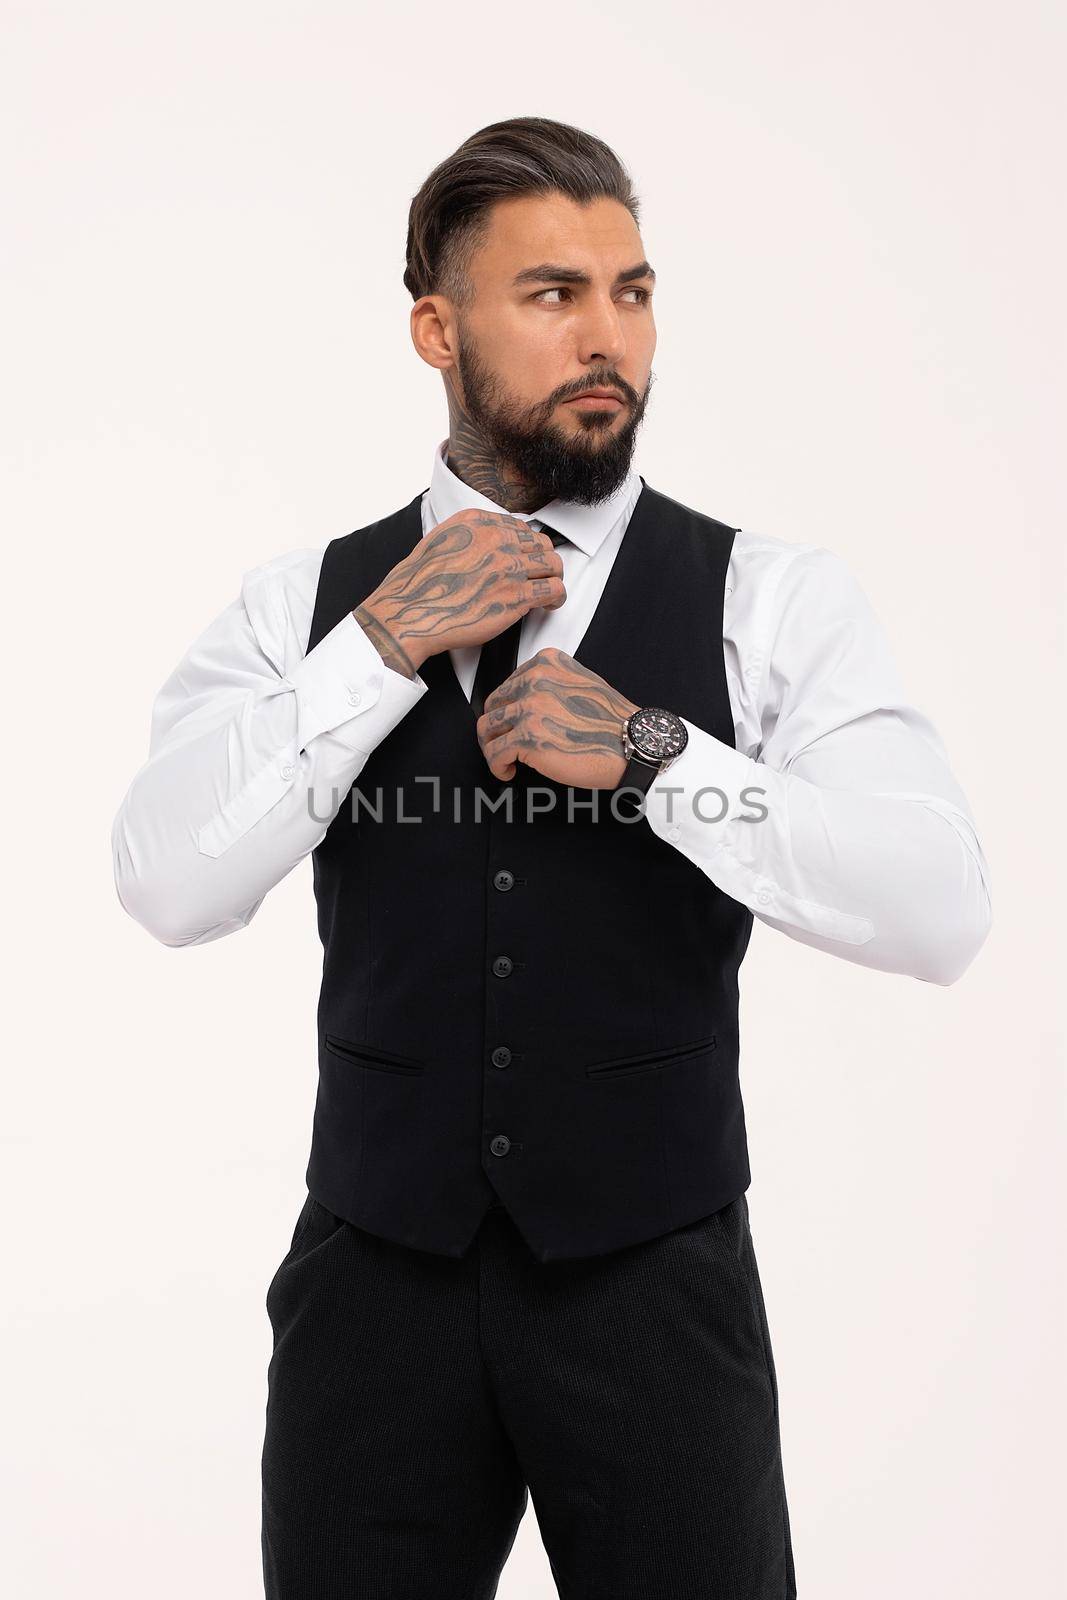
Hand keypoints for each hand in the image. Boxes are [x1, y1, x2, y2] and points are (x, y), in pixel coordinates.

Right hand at [354, 508, 565, 676]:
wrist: (410, 611)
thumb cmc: (416, 585)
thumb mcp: (437, 541)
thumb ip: (465, 538)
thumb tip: (482, 547)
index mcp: (476, 522)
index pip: (518, 526)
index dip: (524, 545)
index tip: (523, 558)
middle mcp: (496, 539)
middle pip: (539, 543)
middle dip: (542, 559)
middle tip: (539, 574)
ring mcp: (508, 567)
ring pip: (553, 563)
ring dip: (554, 577)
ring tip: (548, 589)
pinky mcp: (517, 596)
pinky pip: (554, 589)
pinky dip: (557, 597)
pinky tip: (550, 604)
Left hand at [477, 647, 640, 787]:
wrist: (632, 744)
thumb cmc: (611, 722)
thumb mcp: (580, 683)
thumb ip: (549, 684)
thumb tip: (521, 701)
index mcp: (547, 664)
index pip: (506, 685)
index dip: (507, 711)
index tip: (512, 725)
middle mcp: (535, 680)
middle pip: (492, 706)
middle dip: (496, 729)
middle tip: (505, 744)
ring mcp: (530, 708)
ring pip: (486, 729)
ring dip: (492, 748)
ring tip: (505, 759)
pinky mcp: (528, 737)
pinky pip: (494, 754)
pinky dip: (497, 767)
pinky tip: (509, 771)